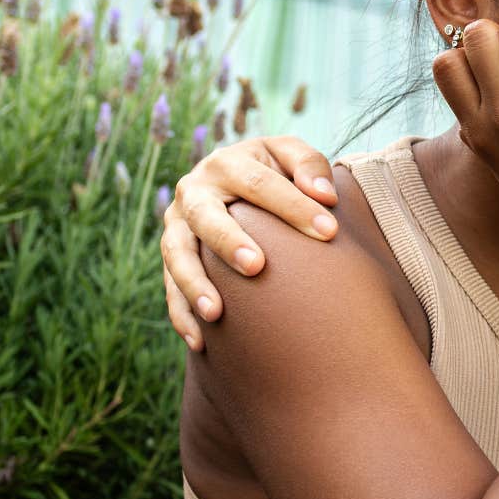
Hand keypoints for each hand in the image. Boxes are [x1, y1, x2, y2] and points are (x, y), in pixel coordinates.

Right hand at [161, 135, 340, 349]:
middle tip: (256, 267)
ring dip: (193, 284)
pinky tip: (200, 341)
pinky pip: (169, 288)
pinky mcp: (172, 256)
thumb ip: (310, 166)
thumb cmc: (275, 172)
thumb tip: (325, 195)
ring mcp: (177, 225)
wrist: (236, 180)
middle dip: (228, 241)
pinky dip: (181, 314)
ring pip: (177, 254)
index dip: (294, 206)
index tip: (330, 232)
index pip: (259, 184)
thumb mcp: (291, 156)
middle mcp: (194, 191)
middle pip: (206, 216)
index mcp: (227, 163)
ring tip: (216, 313)